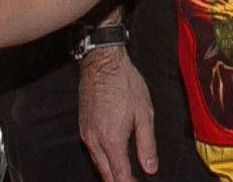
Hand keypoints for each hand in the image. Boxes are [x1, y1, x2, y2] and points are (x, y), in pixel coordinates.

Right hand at [77, 44, 156, 181]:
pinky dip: (103, 161)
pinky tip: (112, 158)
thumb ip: (147, 144)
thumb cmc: (125, 83)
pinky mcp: (82, 127)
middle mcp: (95, 140)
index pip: (120, 176)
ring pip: (98, 165)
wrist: (102, 62)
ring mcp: (86, 134)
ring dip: (110, 173)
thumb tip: (150, 168)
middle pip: (106, 175)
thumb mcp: (144, 114)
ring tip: (125, 176)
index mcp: (112, 140)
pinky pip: (92, 152)